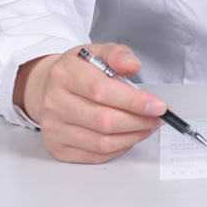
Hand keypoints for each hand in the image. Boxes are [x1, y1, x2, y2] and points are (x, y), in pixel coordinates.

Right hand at [13, 43, 166, 162]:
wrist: (48, 87)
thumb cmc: (76, 70)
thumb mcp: (95, 51)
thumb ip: (117, 54)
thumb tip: (133, 65)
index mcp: (64, 74)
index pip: (101, 90)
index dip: (133, 101)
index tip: (158, 106)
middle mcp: (54, 103)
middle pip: (104, 120)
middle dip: (139, 121)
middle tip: (158, 117)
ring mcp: (54, 129)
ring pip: (102, 142)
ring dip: (132, 136)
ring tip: (147, 126)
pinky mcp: (58, 148)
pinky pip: (95, 155)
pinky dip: (119, 148)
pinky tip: (129, 136)